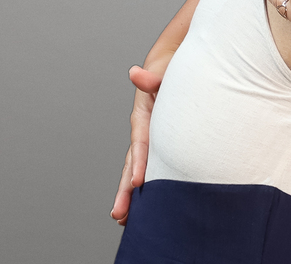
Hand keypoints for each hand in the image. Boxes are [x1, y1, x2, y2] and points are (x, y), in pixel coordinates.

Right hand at [109, 65, 162, 224]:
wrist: (171, 70)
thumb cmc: (168, 72)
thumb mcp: (162, 72)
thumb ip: (152, 77)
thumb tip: (135, 73)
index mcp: (143, 118)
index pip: (141, 145)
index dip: (138, 163)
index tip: (138, 183)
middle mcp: (143, 133)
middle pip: (132, 164)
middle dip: (126, 190)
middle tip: (119, 214)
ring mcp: (150, 140)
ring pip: (138, 171)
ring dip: (131, 195)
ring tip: (124, 219)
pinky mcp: (159, 145)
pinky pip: (153, 168)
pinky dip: (148, 186)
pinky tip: (146, 207)